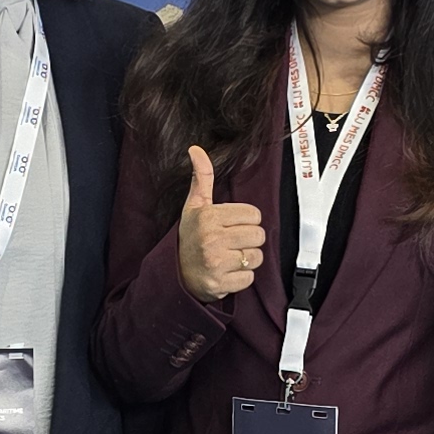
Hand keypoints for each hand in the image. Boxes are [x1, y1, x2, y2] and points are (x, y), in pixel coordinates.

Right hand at [176, 145, 268, 303]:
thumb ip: (201, 177)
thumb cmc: (189, 238)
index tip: (231, 225)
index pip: (254, 214)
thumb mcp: (194, 206)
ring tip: (230, 256)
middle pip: (258, 235)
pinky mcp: (219, 284)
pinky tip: (227, 272)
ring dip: (247, 259)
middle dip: (248, 239)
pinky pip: (249, 278)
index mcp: (208, 217)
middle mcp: (211, 239)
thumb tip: (196, 150)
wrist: (174, 274)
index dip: (246, 220)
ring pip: (257, 257)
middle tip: (232, 242)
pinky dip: (241, 277)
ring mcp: (215, 263)